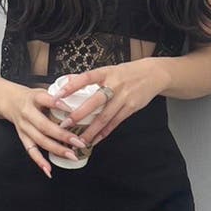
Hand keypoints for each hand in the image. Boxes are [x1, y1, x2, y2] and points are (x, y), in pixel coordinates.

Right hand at [2, 84, 87, 177]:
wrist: (10, 101)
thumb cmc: (32, 97)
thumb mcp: (44, 90)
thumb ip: (60, 95)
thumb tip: (83, 98)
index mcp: (34, 98)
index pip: (45, 99)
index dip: (57, 104)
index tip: (71, 109)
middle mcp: (27, 113)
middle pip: (44, 125)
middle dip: (62, 135)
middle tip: (78, 142)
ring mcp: (24, 127)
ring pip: (40, 140)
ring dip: (56, 149)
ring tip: (72, 155)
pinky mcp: (22, 137)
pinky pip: (31, 151)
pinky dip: (40, 161)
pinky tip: (48, 169)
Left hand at [51, 59, 167, 146]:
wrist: (154, 74)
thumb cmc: (127, 72)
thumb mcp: (109, 69)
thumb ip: (90, 78)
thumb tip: (67, 81)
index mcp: (106, 72)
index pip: (86, 78)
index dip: (71, 86)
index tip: (57, 96)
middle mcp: (115, 85)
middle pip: (95, 102)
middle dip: (79, 114)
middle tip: (64, 125)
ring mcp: (124, 97)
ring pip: (105, 117)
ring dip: (91, 130)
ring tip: (79, 140)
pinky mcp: (131, 108)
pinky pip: (115, 123)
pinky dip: (104, 132)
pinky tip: (95, 140)